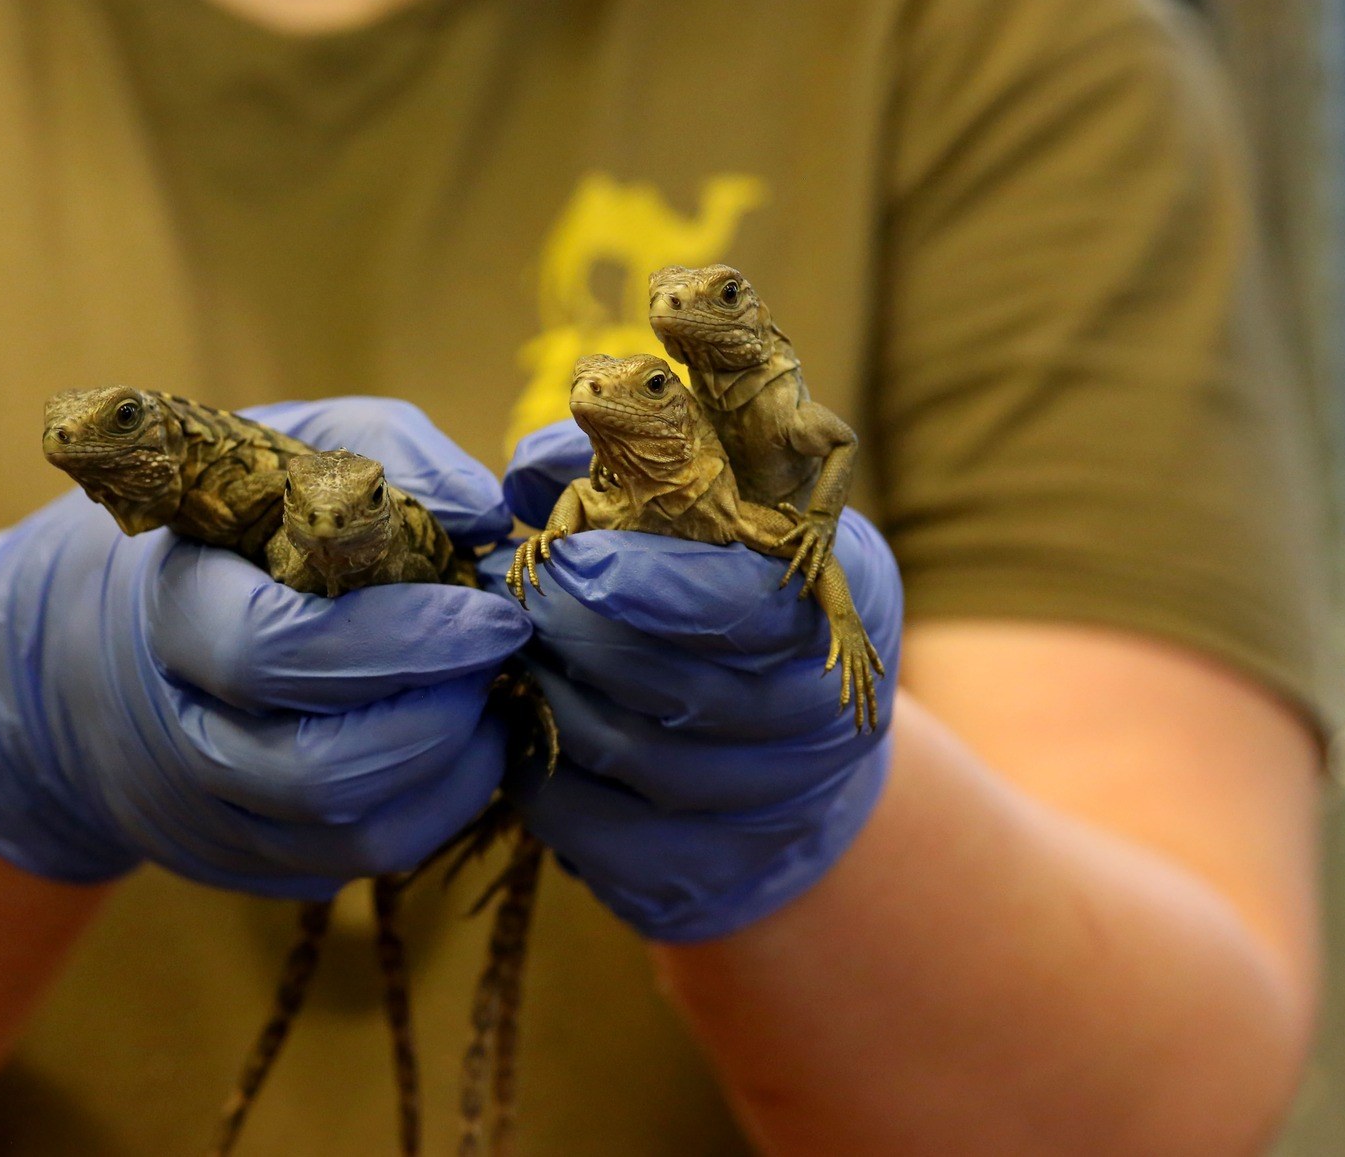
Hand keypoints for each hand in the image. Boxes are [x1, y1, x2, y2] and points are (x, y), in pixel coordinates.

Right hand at [0, 398, 528, 898]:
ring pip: (349, 836)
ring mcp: (211, 813)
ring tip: (489, 693)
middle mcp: (180, 732)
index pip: (272, 652)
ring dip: (450, 767)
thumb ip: (389, 456)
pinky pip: (361, 862)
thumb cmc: (238, 527)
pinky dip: (436, 807)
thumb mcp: (295, 452)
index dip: (397, 639)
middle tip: (499, 654)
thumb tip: (481, 512)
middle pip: (317, 770)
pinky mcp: (250, 862)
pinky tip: (461, 739)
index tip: (490, 610)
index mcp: (175, 613)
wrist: (126, 634)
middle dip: (436, 715)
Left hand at [489, 421, 901, 942]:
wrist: (798, 763)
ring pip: (621, 753)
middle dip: (567, 630)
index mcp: (837, 610)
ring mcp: (762, 807)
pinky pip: (590, 826)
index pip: (737, 601)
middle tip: (508, 591)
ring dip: (541, 692)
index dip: (638, 579)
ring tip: (506, 643)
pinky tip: (517, 718)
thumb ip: (637, 479)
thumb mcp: (732, 520)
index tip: (560, 552)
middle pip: (669, 683)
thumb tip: (532, 473)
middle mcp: (816, 721)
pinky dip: (536, 769)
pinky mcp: (698, 871)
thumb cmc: (743, 604)